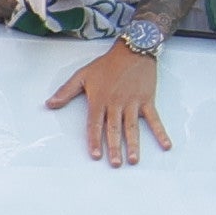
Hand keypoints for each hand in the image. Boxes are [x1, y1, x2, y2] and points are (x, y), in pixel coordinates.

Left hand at [57, 38, 172, 166]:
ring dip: (133, 144)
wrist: (133, 50)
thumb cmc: (107, 64)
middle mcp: (116, 103)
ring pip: (132, 127)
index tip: (95, 155)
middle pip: (114, 129)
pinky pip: (154, 119)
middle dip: (114, 147)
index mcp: (99, 100)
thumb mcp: (82, 75)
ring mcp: (133, 102)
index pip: (95, 124)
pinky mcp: (147, 100)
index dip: (94, 140)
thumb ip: (66, 91)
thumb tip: (50, 104)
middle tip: (114, 164)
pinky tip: (165, 145)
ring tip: (133, 160)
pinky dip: (160, 132)